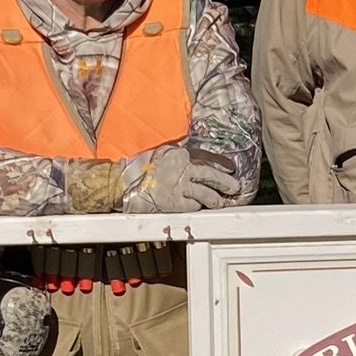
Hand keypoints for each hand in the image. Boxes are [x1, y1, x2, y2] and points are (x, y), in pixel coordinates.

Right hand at [122, 144, 240, 212]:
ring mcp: (179, 186)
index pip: (206, 158)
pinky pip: (192, 205)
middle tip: (235, 187)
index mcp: (179, 154)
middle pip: (211, 175)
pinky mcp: (174, 202)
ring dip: (216, 198)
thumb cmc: (137, 168)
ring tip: (222, 201)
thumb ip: (177, 152)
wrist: (121, 183)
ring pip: (206, 193)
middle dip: (225, 182)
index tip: (230, 168)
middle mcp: (182, 169)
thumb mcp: (160, 153)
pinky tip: (199, 206)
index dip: (220, 163)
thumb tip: (189, 148)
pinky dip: (197, 206)